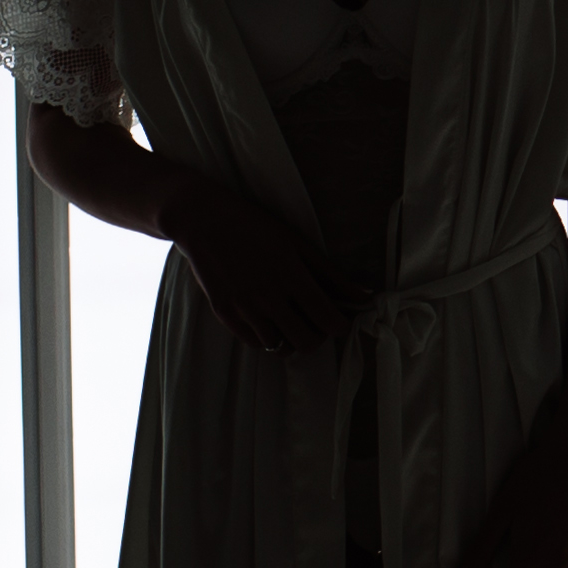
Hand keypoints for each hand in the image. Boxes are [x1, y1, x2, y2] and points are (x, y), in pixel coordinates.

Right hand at [167, 179, 346, 352]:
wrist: (203, 220)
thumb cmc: (255, 226)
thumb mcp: (298, 243)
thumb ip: (331, 274)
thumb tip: (364, 294)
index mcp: (292, 276)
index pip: (328, 319)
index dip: (342, 325)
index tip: (342, 319)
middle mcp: (268, 297)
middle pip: (307, 342)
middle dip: (319, 335)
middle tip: (317, 320)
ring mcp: (244, 308)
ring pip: (280, 347)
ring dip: (292, 338)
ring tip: (292, 319)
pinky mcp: (224, 314)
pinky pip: (254, 342)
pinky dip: (268, 337)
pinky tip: (271, 319)